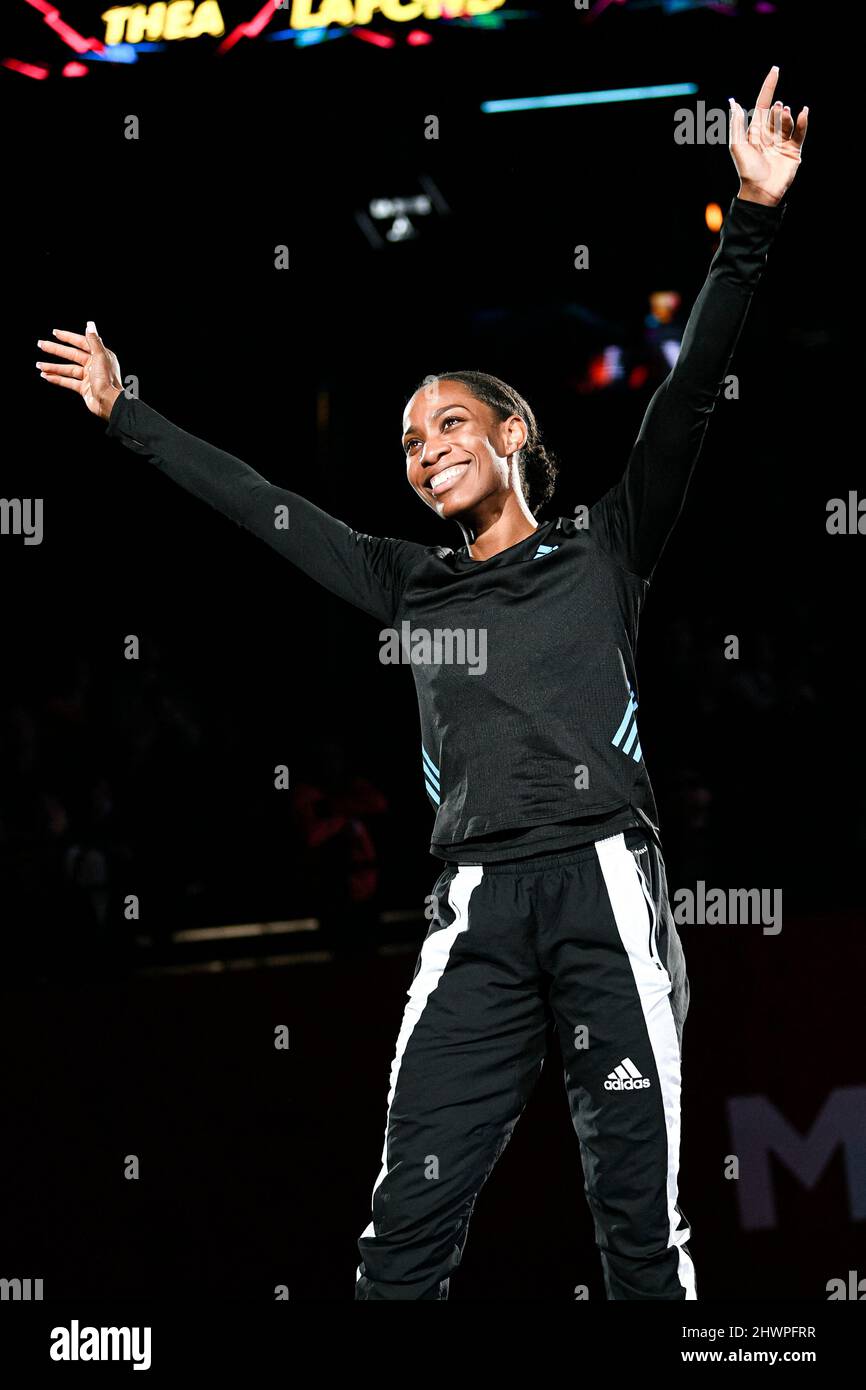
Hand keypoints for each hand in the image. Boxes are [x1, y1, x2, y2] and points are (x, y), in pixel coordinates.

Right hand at [36, 323, 123, 419]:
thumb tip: (89, 324)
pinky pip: (68, 382)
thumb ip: (93, 340)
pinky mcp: (84, 388)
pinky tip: (46, 376)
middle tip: (41, 345)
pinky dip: (57, 379)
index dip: (68, 337)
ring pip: (67, 369)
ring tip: (39, 365)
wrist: (109, 402)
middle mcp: (94, 365)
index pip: (81, 342)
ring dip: (53, 367)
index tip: (55, 333)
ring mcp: (88, 377)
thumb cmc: (108, 380)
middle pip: (71, 355)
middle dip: (55, 350)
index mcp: (99, 355)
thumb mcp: (101, 356)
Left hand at [729, 66, 807, 205]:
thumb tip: (733, 102)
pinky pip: (800, 133)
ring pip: (787, 122)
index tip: (775, 70)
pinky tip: (802, 113)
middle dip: (776, 108)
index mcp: (755, 131)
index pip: (763, 103)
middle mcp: (769, 134)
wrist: (760, 192)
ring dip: (786, 116)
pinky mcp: (794, 151)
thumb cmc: (746, 170)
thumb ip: (736, 124)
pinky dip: (802, 122)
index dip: (768, 87)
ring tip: (784, 112)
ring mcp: (782, 142)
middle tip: (777, 108)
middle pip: (775, 113)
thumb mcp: (737, 145)